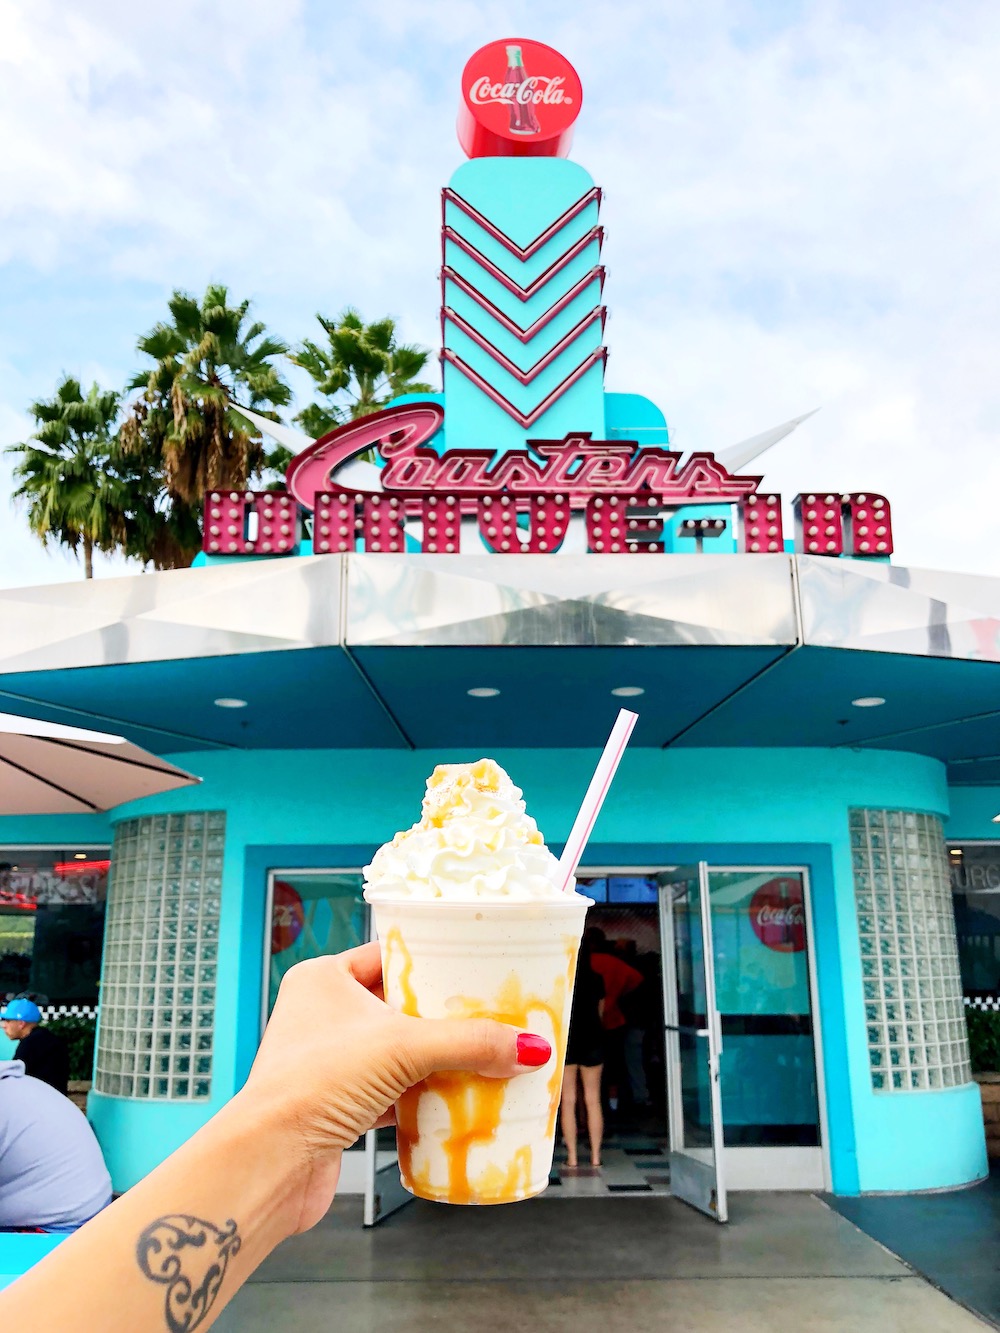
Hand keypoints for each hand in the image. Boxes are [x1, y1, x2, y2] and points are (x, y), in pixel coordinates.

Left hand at [237, 942, 548, 1233]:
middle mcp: (320, 1016)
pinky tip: (453, 1101)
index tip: (472, 966)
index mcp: (324, 979)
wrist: (269, 1163)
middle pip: (397, 1007)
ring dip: (433, 1060)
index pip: (387, 956)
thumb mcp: (404, 1048)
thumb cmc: (312, 1085)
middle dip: (441, 1016)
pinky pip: (389, 1093)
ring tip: (481, 1056)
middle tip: (487, 1014)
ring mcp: (326, 1063)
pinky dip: (418, 1097)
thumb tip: (529, 1047)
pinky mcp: (335, 1107)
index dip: (430, 961)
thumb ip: (470, 1043)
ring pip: (394, 1053)